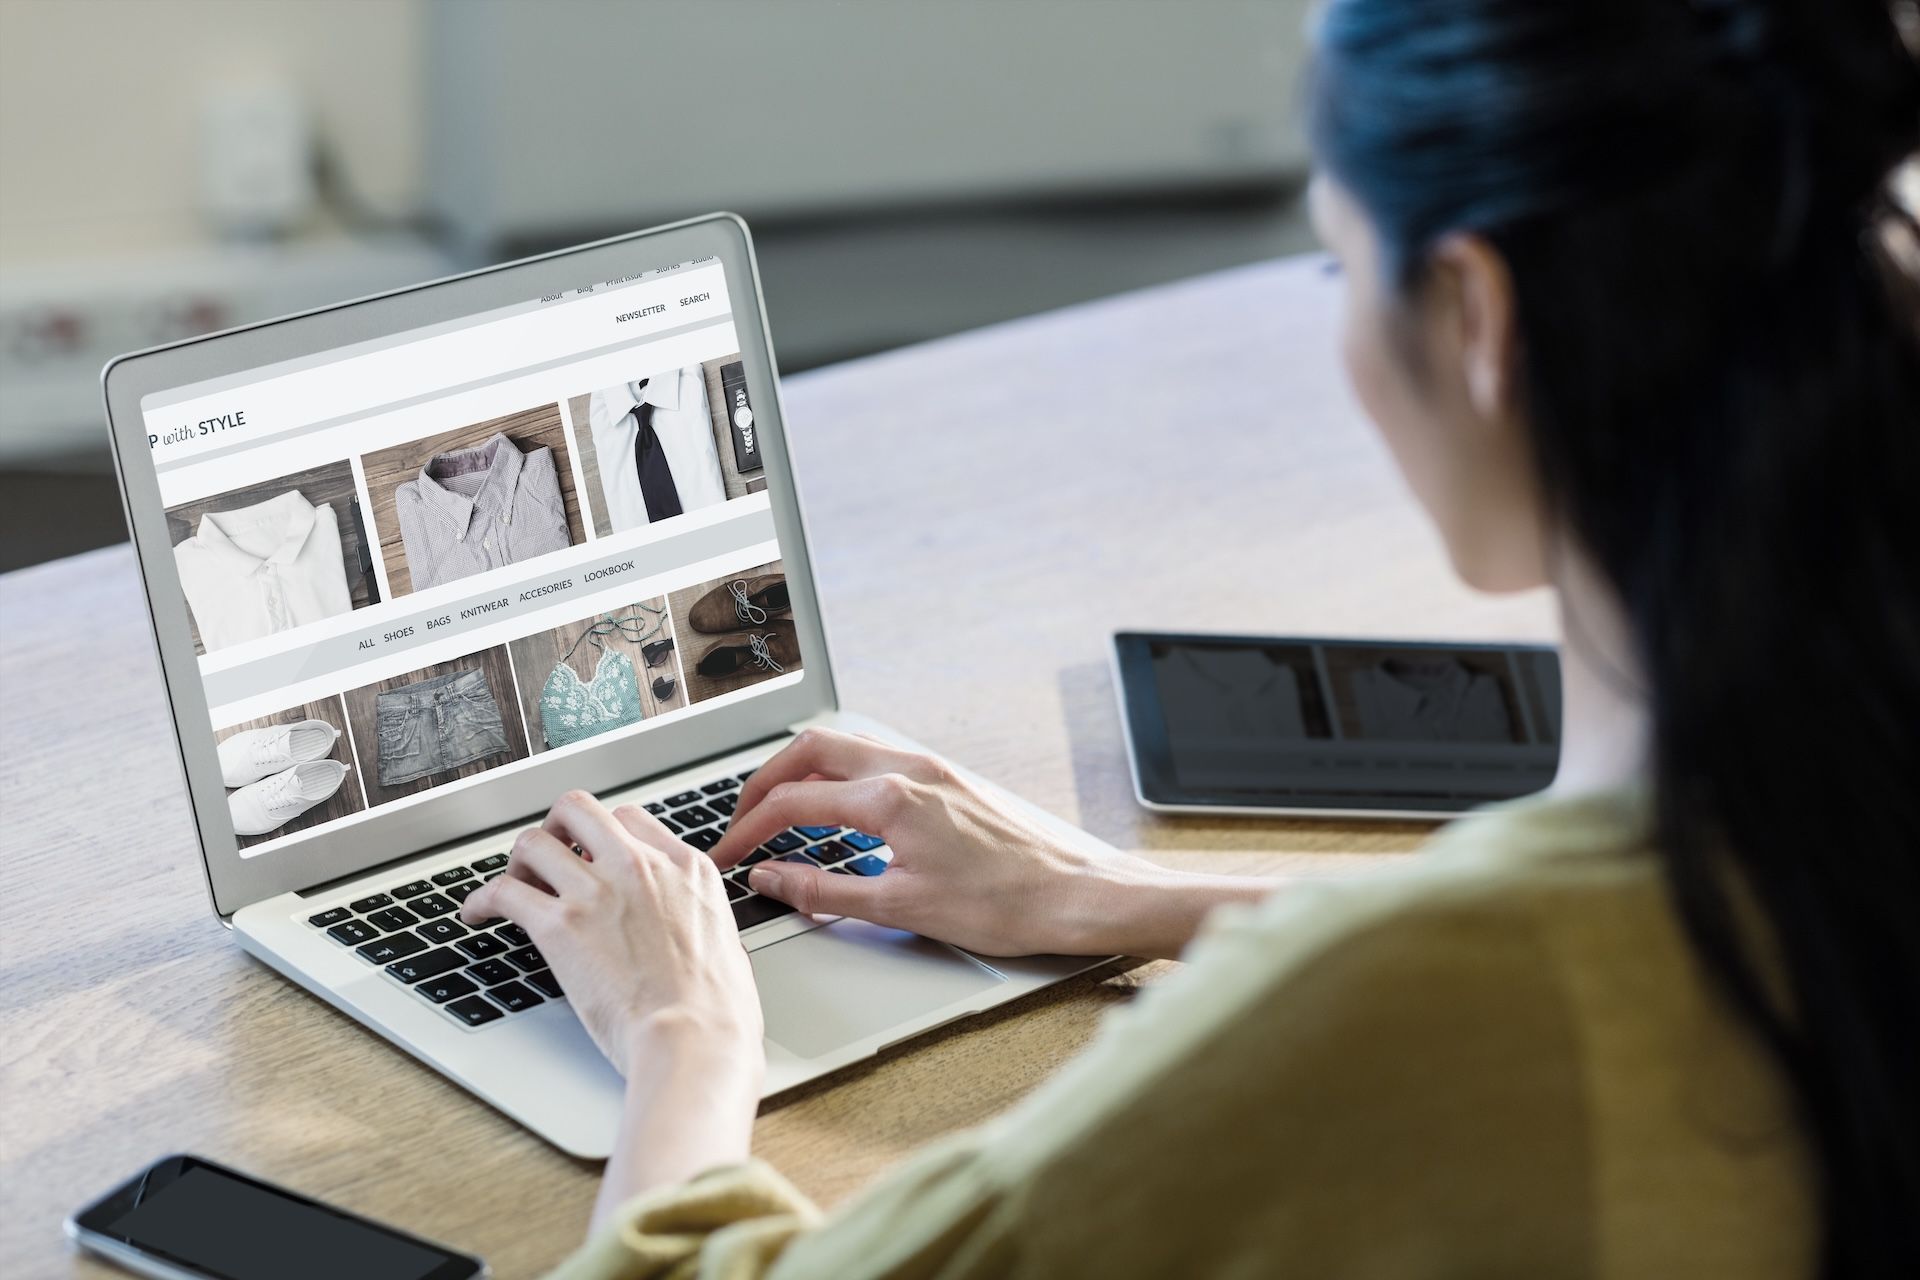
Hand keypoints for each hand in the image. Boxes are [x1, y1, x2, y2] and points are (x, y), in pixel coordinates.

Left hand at [460, 790, 763, 1078]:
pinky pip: (502, 891)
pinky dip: (481, 900)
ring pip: (533, 842)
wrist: (696, 1039)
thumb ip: (699, 919)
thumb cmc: (719, 1010)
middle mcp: (639, 866)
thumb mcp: (726, 940)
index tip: (592, 859)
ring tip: (513, 887)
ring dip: (517, 863)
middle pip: (578, 809)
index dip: (604, 837)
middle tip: (549, 858)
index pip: (630, 819)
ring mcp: (598, 891)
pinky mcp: (560, 925)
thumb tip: (691, 933)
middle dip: (555, 828)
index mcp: (686, 867)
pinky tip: (475, 915)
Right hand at [711, 728, 1167, 956]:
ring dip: (805, 774)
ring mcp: (934, 769)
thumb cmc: (1004, 904)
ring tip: (781, 813)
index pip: (794, 802)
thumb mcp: (900, 908)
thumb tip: (773, 880)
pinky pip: (879, 761)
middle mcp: (910, 768)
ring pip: (847, 749)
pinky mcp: (952, 780)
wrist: (1075, 895)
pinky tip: (842, 816)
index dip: (748, 829)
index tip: (727, 854)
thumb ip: (825, 891)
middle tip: (742, 819)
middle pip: (811, 751)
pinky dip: (843, 779)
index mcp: (891, 797)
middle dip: (766, 782)